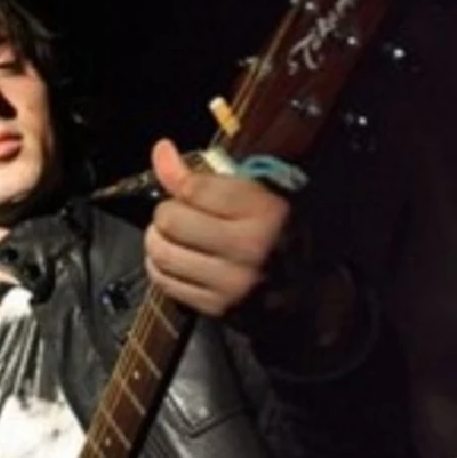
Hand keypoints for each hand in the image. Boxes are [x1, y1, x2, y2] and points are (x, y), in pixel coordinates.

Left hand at [144, 139, 289, 316]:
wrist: (301, 285)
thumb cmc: (272, 228)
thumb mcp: (250, 190)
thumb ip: (203, 174)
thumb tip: (160, 151)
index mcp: (264, 211)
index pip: (194, 188)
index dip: (174, 174)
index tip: (171, 165)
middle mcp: (248, 248)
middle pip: (171, 220)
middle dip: (167, 211)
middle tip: (178, 211)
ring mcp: (231, 282)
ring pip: (162, 253)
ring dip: (158, 239)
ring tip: (169, 234)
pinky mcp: (216, 306)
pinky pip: (165, 282)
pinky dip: (159, 267)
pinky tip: (173, 258)